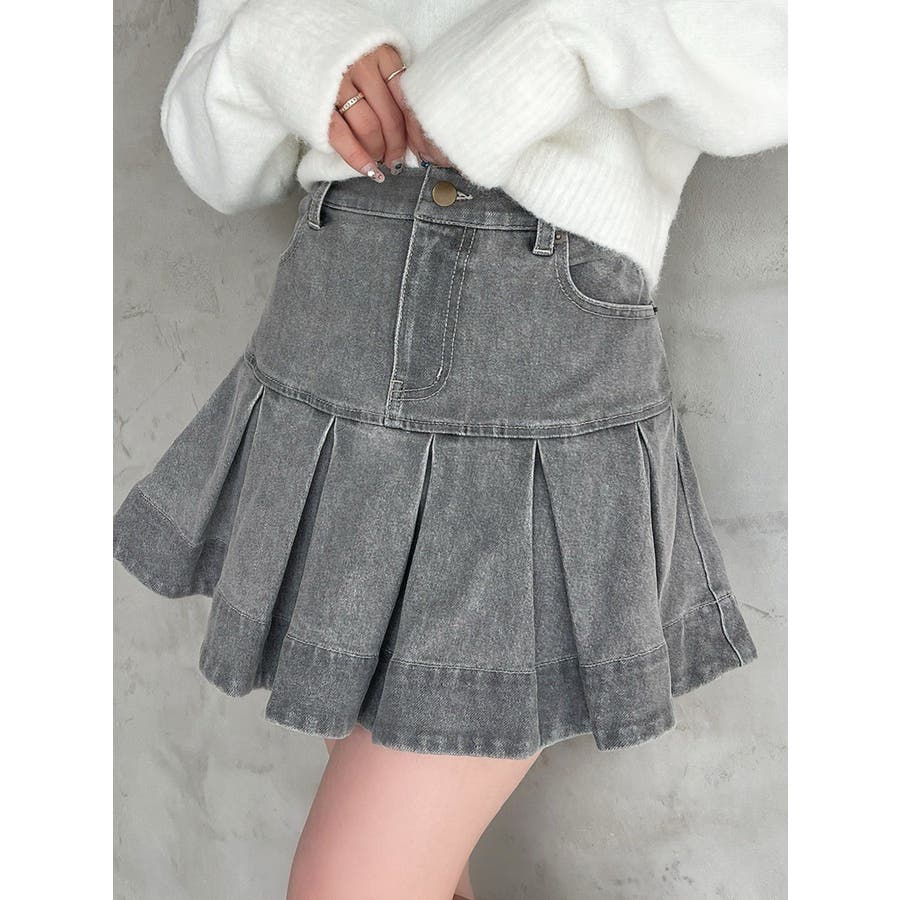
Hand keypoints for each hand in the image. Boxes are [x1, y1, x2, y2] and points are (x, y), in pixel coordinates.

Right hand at [329, 44, 451, 179]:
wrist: (289, 33)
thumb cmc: (335, 50)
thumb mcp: (370, 53)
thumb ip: (387, 79)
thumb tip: (406, 123)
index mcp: (382, 53)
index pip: (405, 100)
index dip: (410, 129)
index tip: (412, 146)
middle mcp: (363, 65)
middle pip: (389, 117)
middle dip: (395, 146)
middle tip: (394, 160)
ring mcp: (339, 82)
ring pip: (368, 128)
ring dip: (377, 151)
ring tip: (378, 160)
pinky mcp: (318, 101)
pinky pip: (341, 135)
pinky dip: (356, 157)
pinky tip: (367, 168)